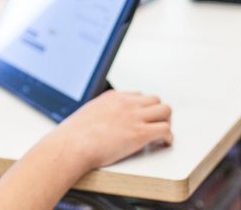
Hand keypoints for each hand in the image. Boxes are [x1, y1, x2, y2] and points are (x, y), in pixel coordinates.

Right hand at [49, 90, 172, 172]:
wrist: (72, 145)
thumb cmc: (74, 136)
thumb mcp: (87, 114)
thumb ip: (99, 114)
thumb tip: (100, 124)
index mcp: (113, 98)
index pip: (138, 95)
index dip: (142, 108)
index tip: (143, 117)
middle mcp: (126, 104)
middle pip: (155, 100)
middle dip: (157, 113)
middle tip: (156, 125)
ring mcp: (134, 117)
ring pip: (165, 110)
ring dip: (166, 122)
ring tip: (162, 133)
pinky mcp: (140, 134)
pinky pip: (165, 129)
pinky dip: (168, 137)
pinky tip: (165, 143)